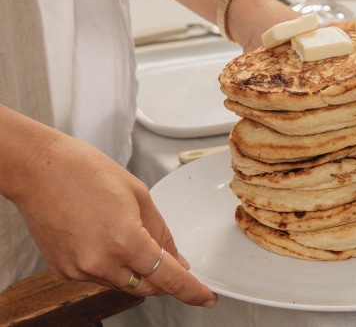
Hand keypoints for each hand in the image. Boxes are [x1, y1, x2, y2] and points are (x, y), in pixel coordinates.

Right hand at [1, 107, 216, 306]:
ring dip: (138, 270)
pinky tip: (107, 238)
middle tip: (175, 261)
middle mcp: (100, 262)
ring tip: (129, 233)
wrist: (38, 168)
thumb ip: (161, 232)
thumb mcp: (139, 195)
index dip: (191, 290)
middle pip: (147, 286)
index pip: (168, 278)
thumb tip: (176, 258)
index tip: (206, 297)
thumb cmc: (85, 171)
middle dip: (165, 279)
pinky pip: (100, 277)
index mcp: (124, 240)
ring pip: (124, 283)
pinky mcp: (64, 271)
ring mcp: (79, 270)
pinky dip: (113, 265)